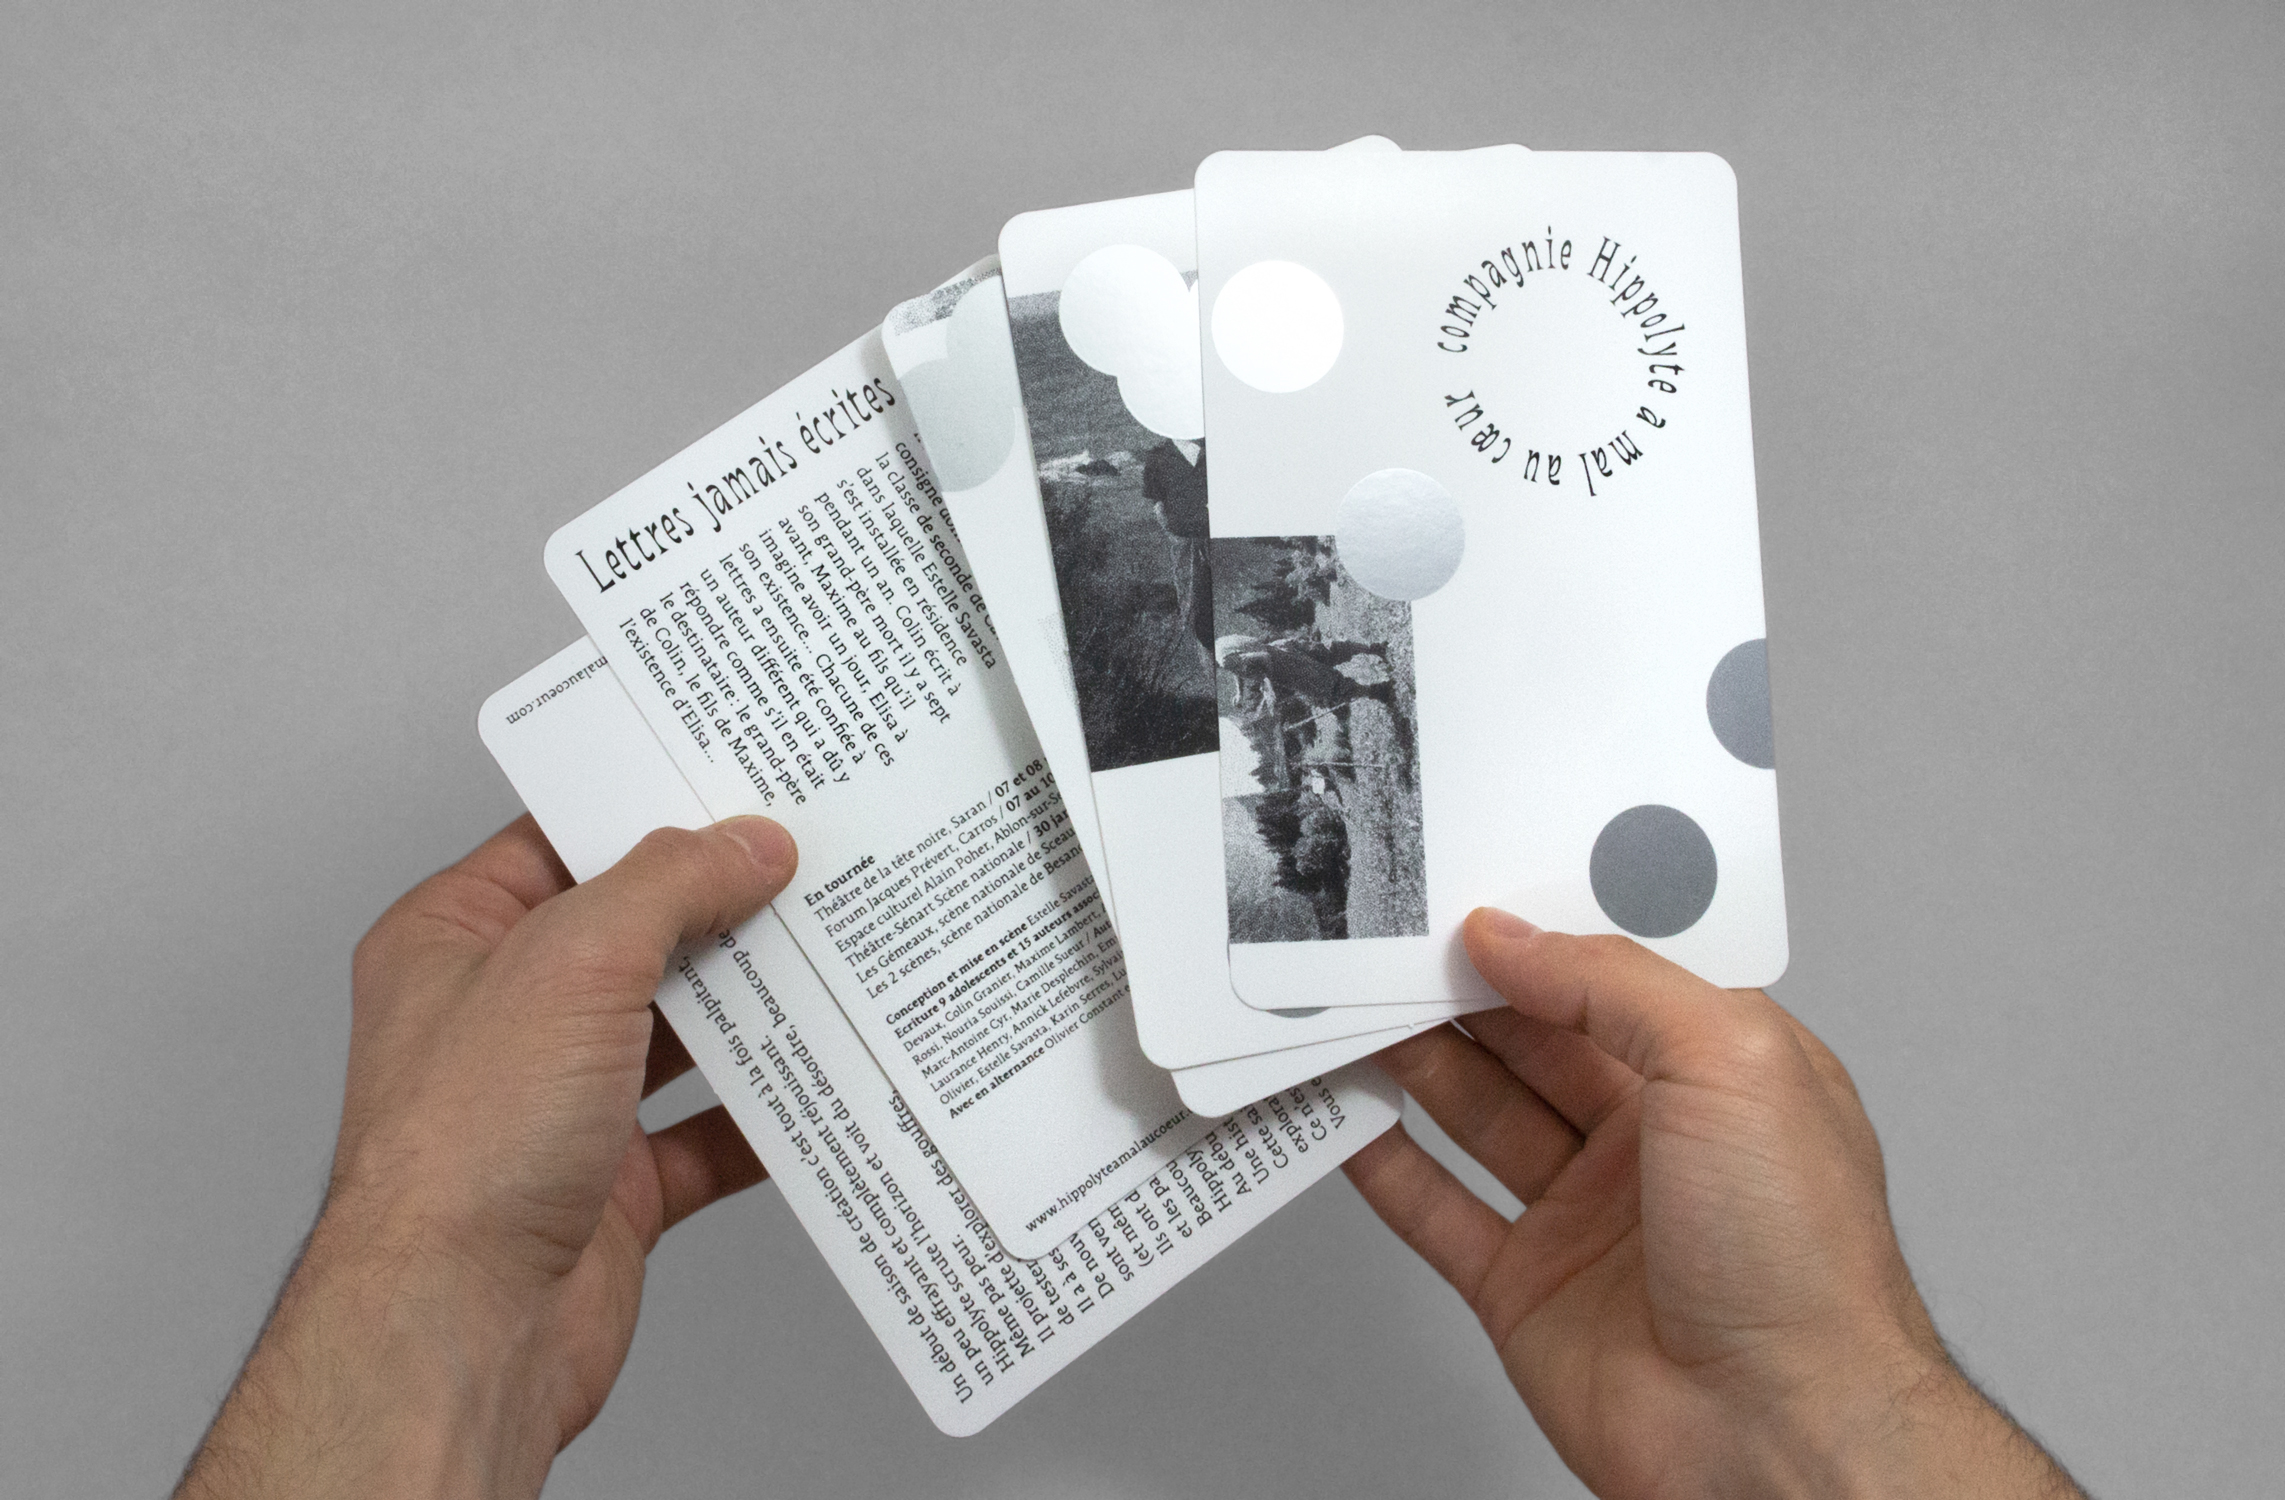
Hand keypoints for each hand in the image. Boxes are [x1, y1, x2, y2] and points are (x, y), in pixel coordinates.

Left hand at [177, 815, 795, 1499]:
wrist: (461, 1326)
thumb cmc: (462, 1149)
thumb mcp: (572, 961)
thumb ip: (669, 886)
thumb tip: (745, 844)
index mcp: (455, 940)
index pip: (563, 844)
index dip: (649, 813)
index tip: (737, 790)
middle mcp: (504, 1017)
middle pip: (634, 935)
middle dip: (721, 910)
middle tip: (808, 867)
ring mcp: (561, 1104)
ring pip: (679, 1033)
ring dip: (752, 1007)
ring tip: (832, 958)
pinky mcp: (615, 1185)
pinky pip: (709, 1135)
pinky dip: (765, 1114)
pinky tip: (819, 1081)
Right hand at [1346, 910, 2083, 1498]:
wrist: (1780, 1435)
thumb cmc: (1803, 1263)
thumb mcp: (1730, 1062)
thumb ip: (1612, 984)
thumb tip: (1514, 937)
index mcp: (1717, 1075)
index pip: (1612, 978)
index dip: (1540, 933)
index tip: (1466, 895)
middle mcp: (1651, 1139)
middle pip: (1529, 1038)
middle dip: (1458, 987)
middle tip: (1383, 939)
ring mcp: (1585, 1215)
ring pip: (1475, 1112)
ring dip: (1410, 1059)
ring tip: (1346, 1002)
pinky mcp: (1525, 1288)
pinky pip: (1436, 1209)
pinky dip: (1382, 1162)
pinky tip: (1344, 1113)